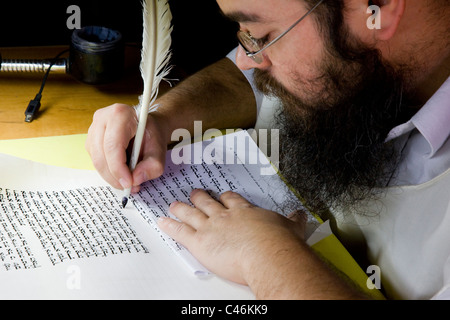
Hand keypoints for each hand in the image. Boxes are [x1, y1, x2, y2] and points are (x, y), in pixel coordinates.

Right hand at [86, 103, 168, 191]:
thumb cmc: (152, 135)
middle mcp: (102, 118)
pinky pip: (95, 161)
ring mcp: (93, 128)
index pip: (112, 146)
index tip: (129, 183)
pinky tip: (121, 173)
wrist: (147, 127)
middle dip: (114, 176)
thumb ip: (152, 165)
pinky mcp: (91, 139)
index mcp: (120, 114)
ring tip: (128, 182)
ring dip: (110, 176)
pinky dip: (107, 172)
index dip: (118, 168)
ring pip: (96, 160)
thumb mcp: (160, 150)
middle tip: (129, 187)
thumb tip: (136, 179)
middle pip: (101, 155)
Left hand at [158, 189, 306, 284]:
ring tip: (173, 204)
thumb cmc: (279, 243)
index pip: (231, 200)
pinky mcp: (200, 242)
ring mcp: (211, 227)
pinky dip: (169, 226)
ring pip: (191, 213)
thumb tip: (300, 215)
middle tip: (194, 192)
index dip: (224, 197)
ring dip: (181, 208)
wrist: (268, 254)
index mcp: (245, 211)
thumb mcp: (292, 228)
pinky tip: (162, 222)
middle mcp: (225, 216)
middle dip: (199, 197)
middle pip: (208, 202)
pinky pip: (180, 232)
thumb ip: (294, 221)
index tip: (222, 195)